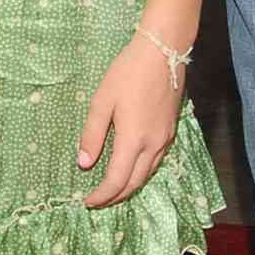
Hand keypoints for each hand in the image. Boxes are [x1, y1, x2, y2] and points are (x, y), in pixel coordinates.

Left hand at [79, 35, 181, 207]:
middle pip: (134, 183)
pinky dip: (141, 172)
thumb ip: (92, 134)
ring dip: (129, 186)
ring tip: (112, 189)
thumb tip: (84, 163)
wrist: (163, 52)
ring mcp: (165, 138)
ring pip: (147, 174)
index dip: (102, 195)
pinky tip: (131, 168)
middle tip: (98, 200)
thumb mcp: (103, 101)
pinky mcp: (170, 130)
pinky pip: (156, 161)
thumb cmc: (128, 73)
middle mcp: (153, 145)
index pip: (117, 180)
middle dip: (115, 196)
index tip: (87, 202)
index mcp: (133, 140)